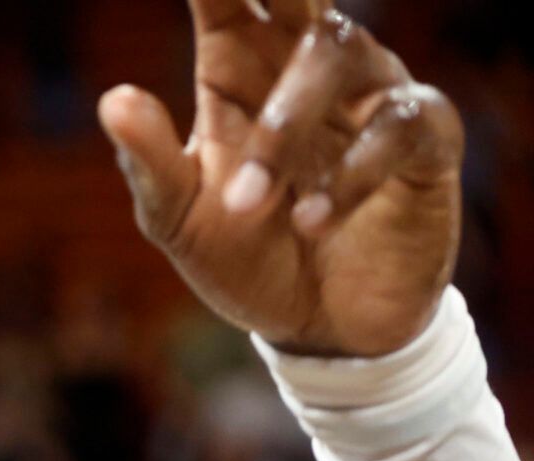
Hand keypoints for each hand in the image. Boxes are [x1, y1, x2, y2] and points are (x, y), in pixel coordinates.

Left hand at [100, 1, 462, 356]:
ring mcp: (370, 96)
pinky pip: (399, 126)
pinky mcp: (424, 142)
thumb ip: (148, 160)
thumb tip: (113, 99)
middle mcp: (307, 68)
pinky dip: (351, 176)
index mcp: (238, 69)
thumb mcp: (179, 219)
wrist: (315, 328)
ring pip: (338, 54)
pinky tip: (309, 222)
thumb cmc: (244, 256)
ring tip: (248, 204)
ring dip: (286, 127)